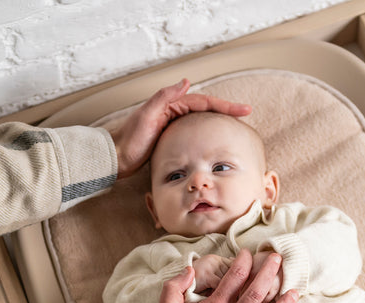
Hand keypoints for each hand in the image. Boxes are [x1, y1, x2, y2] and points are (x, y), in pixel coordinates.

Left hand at [110, 79, 251, 178]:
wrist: (117, 158)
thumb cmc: (130, 139)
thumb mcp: (147, 115)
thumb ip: (164, 97)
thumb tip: (186, 82)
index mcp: (171, 105)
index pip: (204, 102)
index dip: (225, 105)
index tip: (244, 110)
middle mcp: (174, 112)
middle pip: (207, 109)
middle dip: (227, 110)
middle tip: (246, 113)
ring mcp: (173, 126)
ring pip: (203, 120)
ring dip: (220, 120)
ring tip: (237, 125)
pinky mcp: (172, 139)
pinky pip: (196, 133)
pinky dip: (209, 133)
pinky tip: (216, 141)